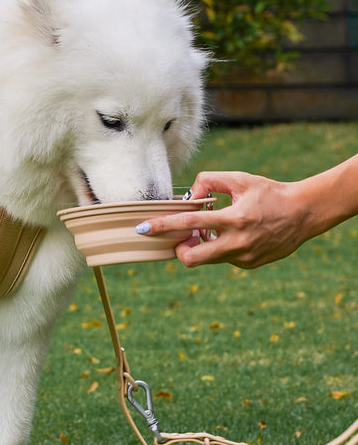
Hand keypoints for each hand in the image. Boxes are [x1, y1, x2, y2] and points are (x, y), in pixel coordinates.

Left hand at [137, 171, 308, 268]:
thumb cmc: (268, 193)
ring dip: (201, 244)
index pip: (190, 223)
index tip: (142, 229)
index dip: (163, 227)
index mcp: (234, 219)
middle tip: (181, 236)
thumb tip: (188, 197)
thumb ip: (209, 181)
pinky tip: (233, 234)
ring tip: (211, 228)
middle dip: (179, 249)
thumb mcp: (239, 179)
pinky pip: (223, 258)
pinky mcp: (248, 265)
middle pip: (192, 258)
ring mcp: (243, 258)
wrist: (303, 214)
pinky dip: (220, 247)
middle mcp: (238, 243)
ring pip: (207, 258)